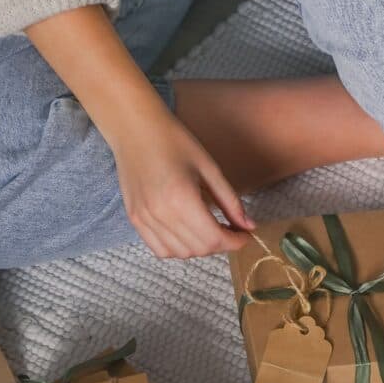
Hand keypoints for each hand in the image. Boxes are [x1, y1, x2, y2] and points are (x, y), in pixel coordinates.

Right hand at [111, 93, 254, 258]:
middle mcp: (160, 214)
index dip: (234, 242)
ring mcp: (144, 219)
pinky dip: (178, 249)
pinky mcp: (134, 219)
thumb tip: (249, 226)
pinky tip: (188, 234)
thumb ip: (230, 201)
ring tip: (210, 231)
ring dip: (200, 248)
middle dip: (221, 244)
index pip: (214, 238)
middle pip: (199, 248)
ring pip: (180, 253)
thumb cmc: (174, 141)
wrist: (135, 129)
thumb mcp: (209, 167)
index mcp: (182, 199)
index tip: (245, 235)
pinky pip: (160, 249)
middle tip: (231, 230)